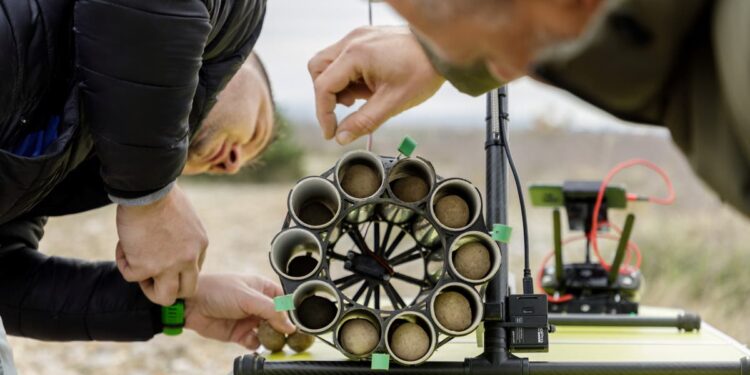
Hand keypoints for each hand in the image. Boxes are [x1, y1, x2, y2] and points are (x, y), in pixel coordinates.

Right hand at [115, 184, 207, 305]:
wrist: (147, 189)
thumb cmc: (162, 194)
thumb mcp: (185, 216)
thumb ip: (182, 234)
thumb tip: (170, 242)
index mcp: (200, 245)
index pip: (194, 270)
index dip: (176, 269)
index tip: (162, 259)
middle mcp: (189, 259)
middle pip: (187, 291)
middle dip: (170, 288)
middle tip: (152, 277)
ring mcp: (169, 266)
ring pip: (164, 297)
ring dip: (149, 288)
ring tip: (137, 269)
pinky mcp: (146, 267)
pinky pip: (131, 277)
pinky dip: (124, 263)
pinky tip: (123, 245)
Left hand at [184, 273, 295, 348]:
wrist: (191, 305)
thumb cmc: (217, 290)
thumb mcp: (248, 297)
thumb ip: (271, 311)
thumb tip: (290, 326)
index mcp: (263, 289)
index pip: (284, 301)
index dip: (291, 312)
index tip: (297, 324)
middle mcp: (258, 304)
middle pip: (278, 320)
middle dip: (282, 329)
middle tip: (288, 337)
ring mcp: (249, 320)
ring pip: (268, 333)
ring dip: (271, 339)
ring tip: (271, 342)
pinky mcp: (239, 334)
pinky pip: (254, 343)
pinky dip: (257, 345)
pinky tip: (253, 343)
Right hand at [309, 26, 444, 144]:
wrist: (443, 50)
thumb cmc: (422, 72)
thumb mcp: (393, 103)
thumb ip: (363, 122)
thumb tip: (341, 138)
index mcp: (356, 55)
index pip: (323, 86)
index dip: (323, 114)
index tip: (331, 133)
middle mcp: (352, 41)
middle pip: (318, 69)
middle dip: (327, 94)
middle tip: (349, 108)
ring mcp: (358, 37)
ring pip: (329, 63)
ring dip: (338, 84)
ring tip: (364, 96)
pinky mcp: (366, 38)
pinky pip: (345, 58)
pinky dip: (349, 75)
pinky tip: (369, 85)